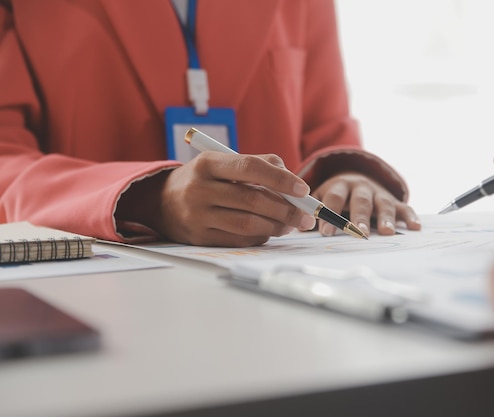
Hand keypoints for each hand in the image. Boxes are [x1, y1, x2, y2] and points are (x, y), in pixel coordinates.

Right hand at [118, 152, 316, 246]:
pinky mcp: (199, 237)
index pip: (250, 167)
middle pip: (253, 200)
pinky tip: (270, 231)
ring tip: (291, 225)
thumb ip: (258, 164)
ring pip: (248, 223)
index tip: (303, 189)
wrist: (160, 201)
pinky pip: (239, 239)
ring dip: (277, 226)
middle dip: (286, 209)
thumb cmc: (204, 180)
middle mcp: (200, 188)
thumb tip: (292, 180)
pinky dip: (261, 236)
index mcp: (208, 163)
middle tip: (306, 216)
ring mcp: (197, 215)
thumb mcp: (222, 163)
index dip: (280, 179)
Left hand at [311, 172, 420, 236]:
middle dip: (359, 217)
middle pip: (360, 201)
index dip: (329, 213)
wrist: (354, 179)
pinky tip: (415, 227)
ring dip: (385, 218)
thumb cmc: (334, 196)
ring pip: (383, 204)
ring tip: (387, 232)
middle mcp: (360, 187)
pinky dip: (410, 216)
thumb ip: (311, 212)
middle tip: (359, 233)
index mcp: (339, 185)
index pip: (333, 198)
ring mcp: (378, 193)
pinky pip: (403, 207)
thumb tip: (296, 230)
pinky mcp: (392, 200)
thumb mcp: (320, 198)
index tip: (326, 231)